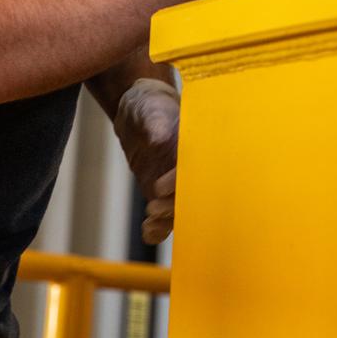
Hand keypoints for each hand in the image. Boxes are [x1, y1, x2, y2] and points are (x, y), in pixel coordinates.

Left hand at [113, 78, 179, 244]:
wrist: (139, 111)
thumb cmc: (150, 105)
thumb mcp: (151, 109)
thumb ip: (155, 123)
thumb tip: (160, 139)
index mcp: (196, 147)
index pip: (195, 170)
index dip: (179, 182)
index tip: (160, 187)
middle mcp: (191, 169)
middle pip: (192, 196)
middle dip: (175, 207)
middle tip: (152, 207)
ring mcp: (179, 184)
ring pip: (181, 210)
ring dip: (167, 220)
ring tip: (149, 222)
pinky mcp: (165, 194)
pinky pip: (166, 216)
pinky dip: (159, 228)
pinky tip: (148, 231)